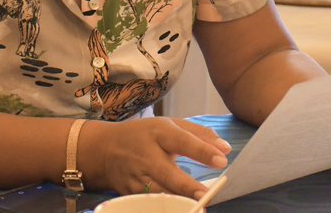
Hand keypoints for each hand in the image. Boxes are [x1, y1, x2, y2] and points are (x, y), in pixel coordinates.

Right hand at [82, 117, 230, 197]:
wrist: (104, 149)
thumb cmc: (145, 135)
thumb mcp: (170, 125)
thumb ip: (199, 134)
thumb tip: (226, 149)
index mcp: (159, 132)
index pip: (182, 141)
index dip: (202, 152)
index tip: (222, 161)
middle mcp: (146, 154)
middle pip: (167, 173)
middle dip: (187, 186)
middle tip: (206, 195)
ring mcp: (136, 175)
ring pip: (158, 192)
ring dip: (178, 201)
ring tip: (197, 206)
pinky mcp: (129, 192)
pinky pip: (149, 201)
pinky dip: (164, 206)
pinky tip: (179, 208)